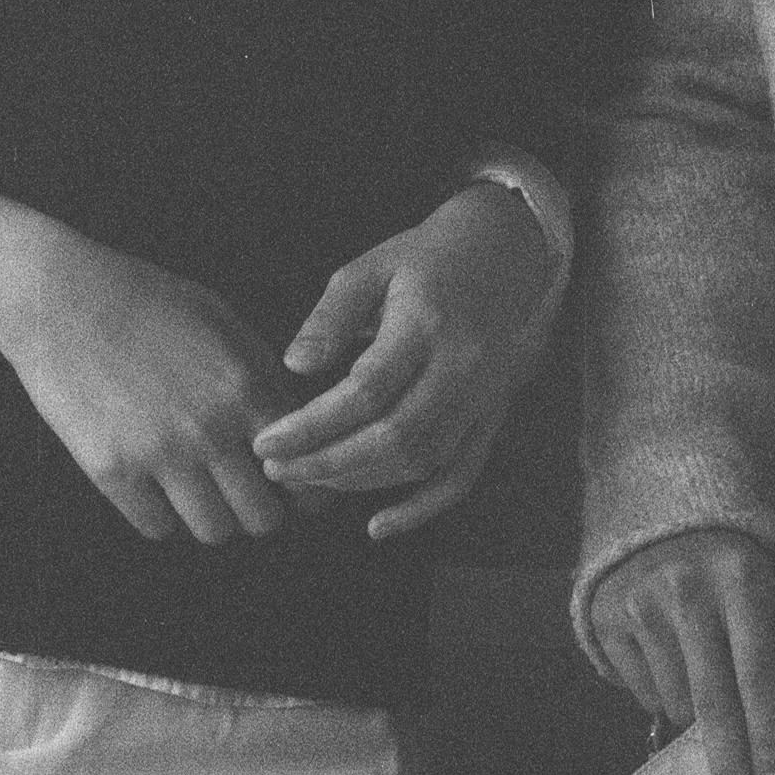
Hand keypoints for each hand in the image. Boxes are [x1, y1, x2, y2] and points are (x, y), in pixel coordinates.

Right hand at [0, 163, 289, 546]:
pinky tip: (156, 485)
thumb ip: (265, 378)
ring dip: (213, 516)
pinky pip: (157, 527)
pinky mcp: (112, 471)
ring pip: (213, 531)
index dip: (304, 488)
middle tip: (245, 494)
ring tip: (201, 491)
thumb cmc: (148, 302)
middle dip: (260, 511)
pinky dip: (162, 515)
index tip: (291, 488)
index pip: (301, 471)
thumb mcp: (224, 323)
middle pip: (263, 519)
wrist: (61, 296)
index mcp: (246, 388)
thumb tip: (297, 427)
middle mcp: (211, 429)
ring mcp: (160, 454)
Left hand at [251, 182, 555, 541]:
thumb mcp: (371, 266)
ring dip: (361, 481)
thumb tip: (294, 366)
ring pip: (423, 460)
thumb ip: (332, 315)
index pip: (364, 392)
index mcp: (426, 323)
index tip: (266, 441)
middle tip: (277, 468)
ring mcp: (485, 395)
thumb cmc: (427, 256)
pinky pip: (463, 474)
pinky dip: (423, 508)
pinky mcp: (495, 414)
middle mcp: (462, 366)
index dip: (311, 426)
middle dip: (327, 463)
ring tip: (308, 478)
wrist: (508, 249)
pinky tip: (377, 526)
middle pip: (394, 436)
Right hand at [589, 527, 774, 774]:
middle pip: (714, 704)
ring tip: (709, 692)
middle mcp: (688, 589)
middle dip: (734, 771)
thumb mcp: (773, 581)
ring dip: (696, 722)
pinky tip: (672, 666)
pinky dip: (661, 696)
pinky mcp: (605, 616)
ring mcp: (641, 602)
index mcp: (742, 579)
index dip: (771, 738)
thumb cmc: (734, 563)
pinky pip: (641, 689)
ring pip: (675, 703)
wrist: (658, 504)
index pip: (760, 675)